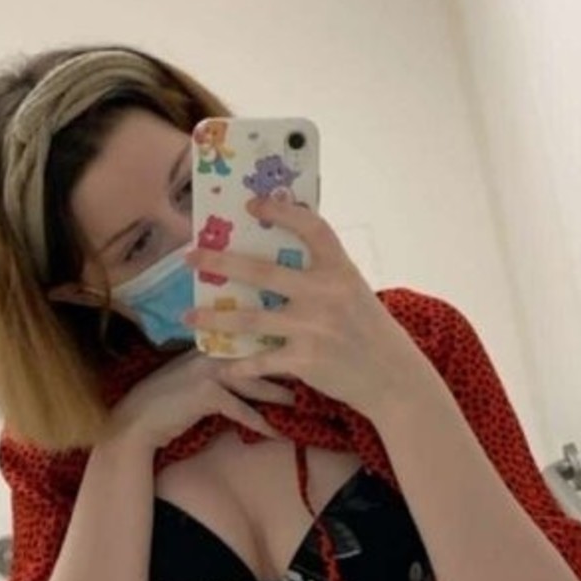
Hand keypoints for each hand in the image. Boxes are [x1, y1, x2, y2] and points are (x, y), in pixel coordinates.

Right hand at [105, 346, 294, 453]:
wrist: (137, 420)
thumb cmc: (168, 399)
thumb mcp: (197, 376)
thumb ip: (223, 367)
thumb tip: (254, 369)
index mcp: (213, 342)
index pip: (252, 337)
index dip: (279, 343)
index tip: (306, 350)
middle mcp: (212, 351)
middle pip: (260, 356)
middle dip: (289, 366)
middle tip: (317, 374)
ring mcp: (209, 371)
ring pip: (256, 383)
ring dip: (281, 396)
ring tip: (304, 405)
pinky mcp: (207, 394)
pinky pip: (242, 410)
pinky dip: (261, 425)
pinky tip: (278, 435)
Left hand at [186, 200, 430, 421]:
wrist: (391, 376)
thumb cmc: (368, 329)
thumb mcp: (353, 290)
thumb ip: (322, 273)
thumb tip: (279, 253)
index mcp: (339, 269)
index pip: (311, 227)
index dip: (281, 211)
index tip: (252, 204)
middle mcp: (324, 293)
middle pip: (261, 271)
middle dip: (220, 262)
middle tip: (192, 258)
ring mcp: (312, 327)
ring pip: (249, 319)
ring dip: (214, 318)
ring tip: (189, 316)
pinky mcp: (304, 360)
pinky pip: (260, 360)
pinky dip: (239, 365)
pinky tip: (222, 364)